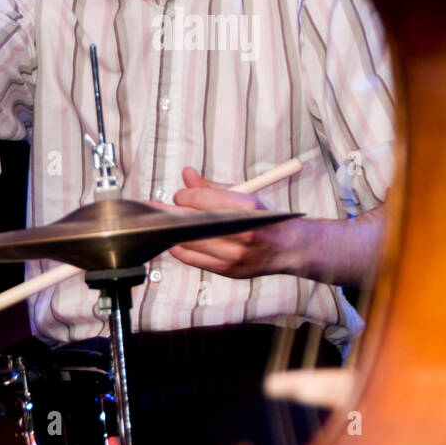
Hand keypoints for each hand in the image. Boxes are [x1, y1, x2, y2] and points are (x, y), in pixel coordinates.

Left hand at [164, 166, 301, 279]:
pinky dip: (181, 248)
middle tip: (155, 208)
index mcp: (247, 208)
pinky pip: (193, 259)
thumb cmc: (266, 219)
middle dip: (171, 214)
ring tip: (165, 223)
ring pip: (189, 242)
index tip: (180, 195)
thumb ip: (211, 187)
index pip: (201, 200)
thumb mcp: (243, 195)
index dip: (184, 196)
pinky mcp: (228, 270)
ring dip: (174, 231)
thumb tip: (187, 174)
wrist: (290, 248)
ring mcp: (234, 255)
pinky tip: (177, 240)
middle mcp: (241, 232)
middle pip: (192, 222)